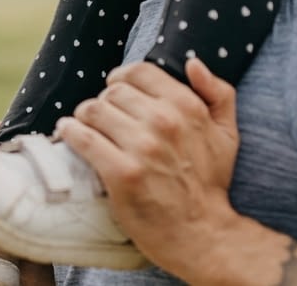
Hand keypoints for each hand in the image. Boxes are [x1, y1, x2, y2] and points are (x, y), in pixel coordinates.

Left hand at [58, 60, 242, 278]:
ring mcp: (141, 147)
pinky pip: (83, 138)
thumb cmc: (210, 183)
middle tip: (103, 120)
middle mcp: (163, 121)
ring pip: (93, 111)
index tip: (116, 93)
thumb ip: (218, 93)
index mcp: (186, 106)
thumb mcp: (227, 134)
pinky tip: (69, 134)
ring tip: (85, 129)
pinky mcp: (121, 173)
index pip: (139, 71)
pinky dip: (70, 132)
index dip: (123, 79)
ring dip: (84, 118)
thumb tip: (193, 63)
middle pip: (113, 91)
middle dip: (104, 102)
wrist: (202, 234)